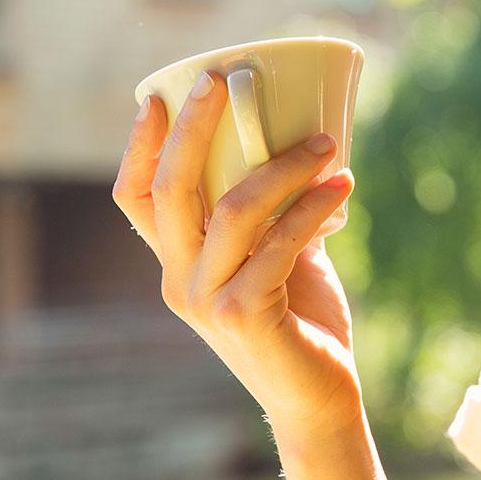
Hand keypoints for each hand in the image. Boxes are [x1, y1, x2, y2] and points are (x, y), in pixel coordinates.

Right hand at [112, 70, 362, 438]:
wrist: (317, 400)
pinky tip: (343, 187)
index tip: (159, 95)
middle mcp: (179, 281)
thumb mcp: (277, 259)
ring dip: (282, 167)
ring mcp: (206, 301)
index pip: (136, 198)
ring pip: (232, 210)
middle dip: (194, 127)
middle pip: (171, 189)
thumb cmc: (299, 323)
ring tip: (325, 144)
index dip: (139, 146)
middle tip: (224, 79)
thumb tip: (303, 146)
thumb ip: (274, 215)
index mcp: (177, 264)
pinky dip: (312, 208)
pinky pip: (278, 244)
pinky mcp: (243, 315)